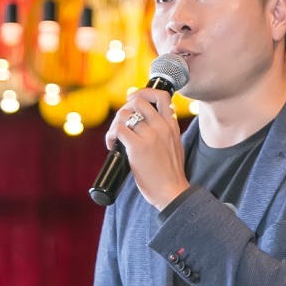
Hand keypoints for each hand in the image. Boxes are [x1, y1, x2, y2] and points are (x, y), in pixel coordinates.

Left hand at [107, 89, 188, 209]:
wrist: (172, 192)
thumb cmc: (171, 174)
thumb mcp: (175, 146)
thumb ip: (167, 131)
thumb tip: (152, 122)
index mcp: (172, 125)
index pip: (161, 95)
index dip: (144, 93)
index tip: (134, 102)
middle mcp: (161, 126)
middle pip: (138, 100)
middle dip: (125, 108)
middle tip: (121, 123)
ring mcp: (150, 136)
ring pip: (124, 113)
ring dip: (115, 124)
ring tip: (115, 137)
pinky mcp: (137, 147)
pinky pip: (118, 130)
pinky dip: (111, 136)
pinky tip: (112, 146)